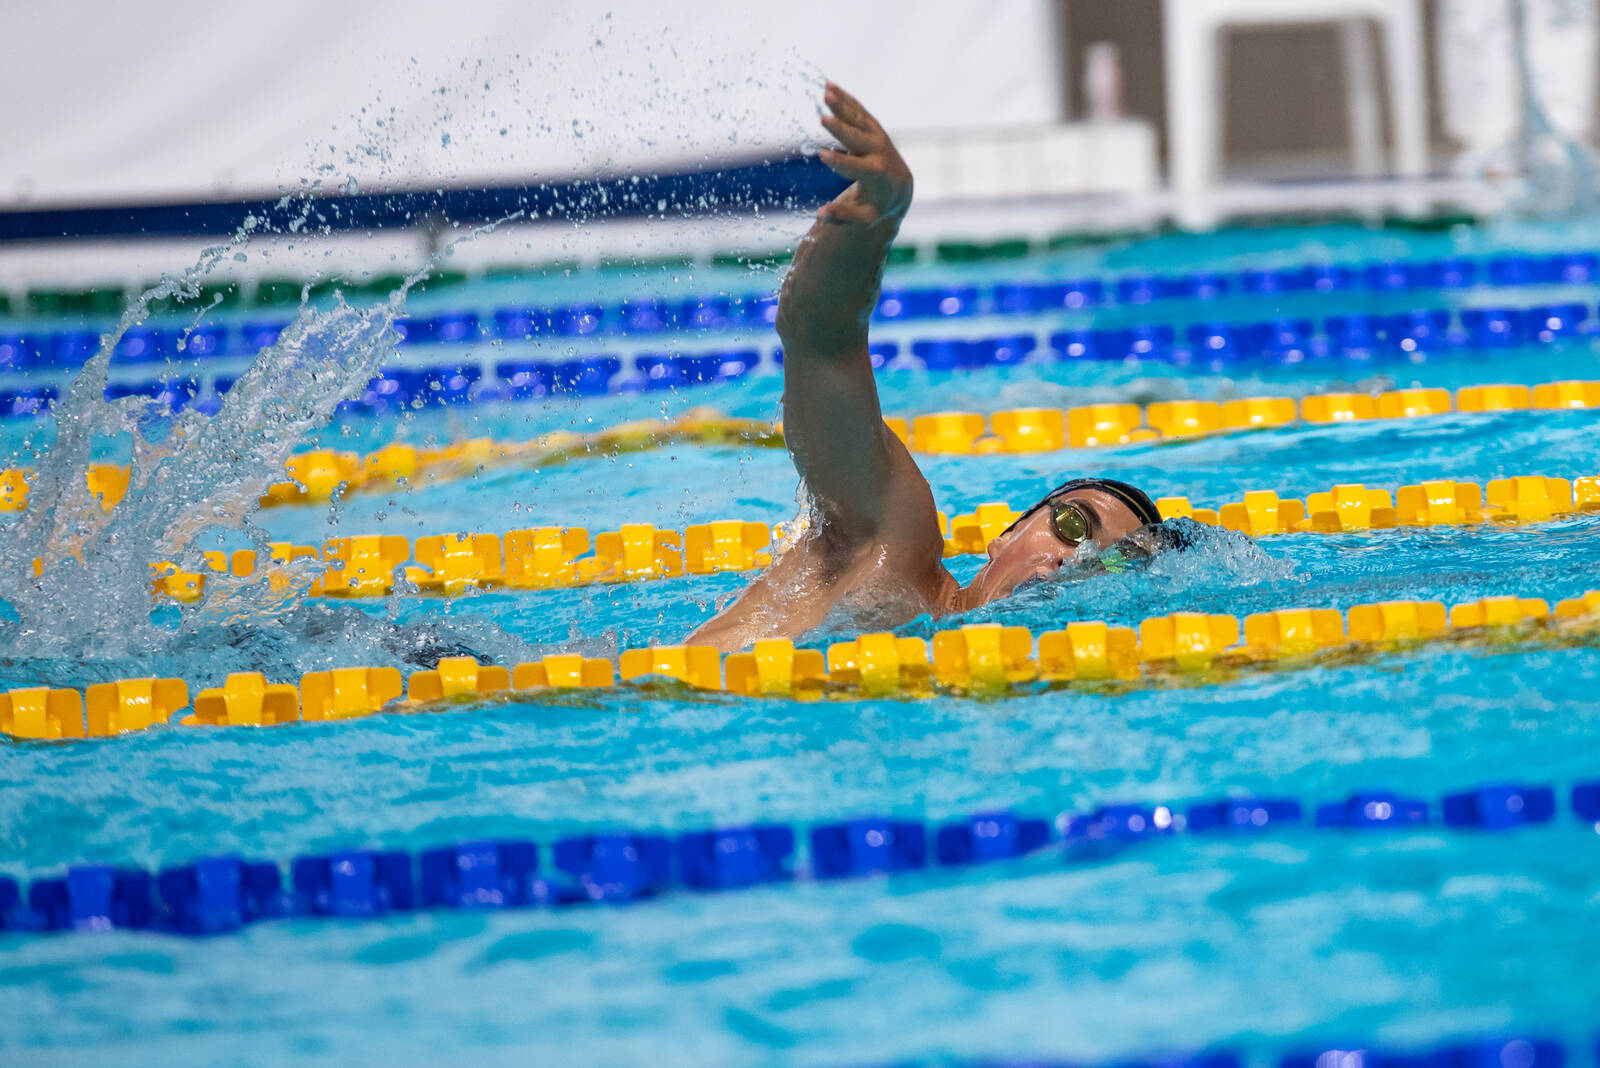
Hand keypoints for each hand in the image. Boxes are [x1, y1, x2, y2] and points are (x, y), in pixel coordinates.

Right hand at [817, 82, 912, 224]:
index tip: (822, 155)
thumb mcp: (865, 217)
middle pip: (857, 138)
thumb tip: (820, 215)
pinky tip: (828, 86)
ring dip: (842, 105)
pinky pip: (858, 109)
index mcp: (877, 175)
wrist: (900, 184)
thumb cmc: (878, 204)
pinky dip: (845, 98)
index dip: (840, 163)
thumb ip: (844, 216)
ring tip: (826, 93)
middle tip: (823, 119)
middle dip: (840, 129)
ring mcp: (877, 136)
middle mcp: (878, 152)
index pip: (857, 168)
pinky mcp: (873, 126)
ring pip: (858, 118)